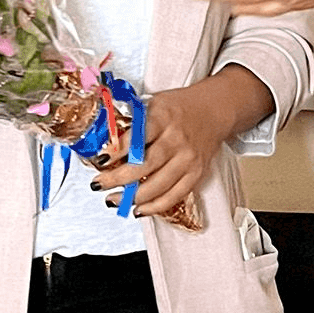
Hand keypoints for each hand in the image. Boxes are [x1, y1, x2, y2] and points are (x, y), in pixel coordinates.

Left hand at [92, 84, 230, 216]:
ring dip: (132, 197)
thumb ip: (134, 122)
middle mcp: (177, 139)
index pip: (138, 137)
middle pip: (146, 165)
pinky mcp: (197, 173)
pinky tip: (138, 209)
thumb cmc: (180, 107)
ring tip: (112, 200)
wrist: (215, 109)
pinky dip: (155, 206)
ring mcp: (189, 159)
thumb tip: (107, 145)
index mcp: (164, 117)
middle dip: (119, 178)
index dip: (117, 151)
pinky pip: (175, 195)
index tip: (101, 160)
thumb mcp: (155, 103)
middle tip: (99, 184)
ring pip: (159, 185)